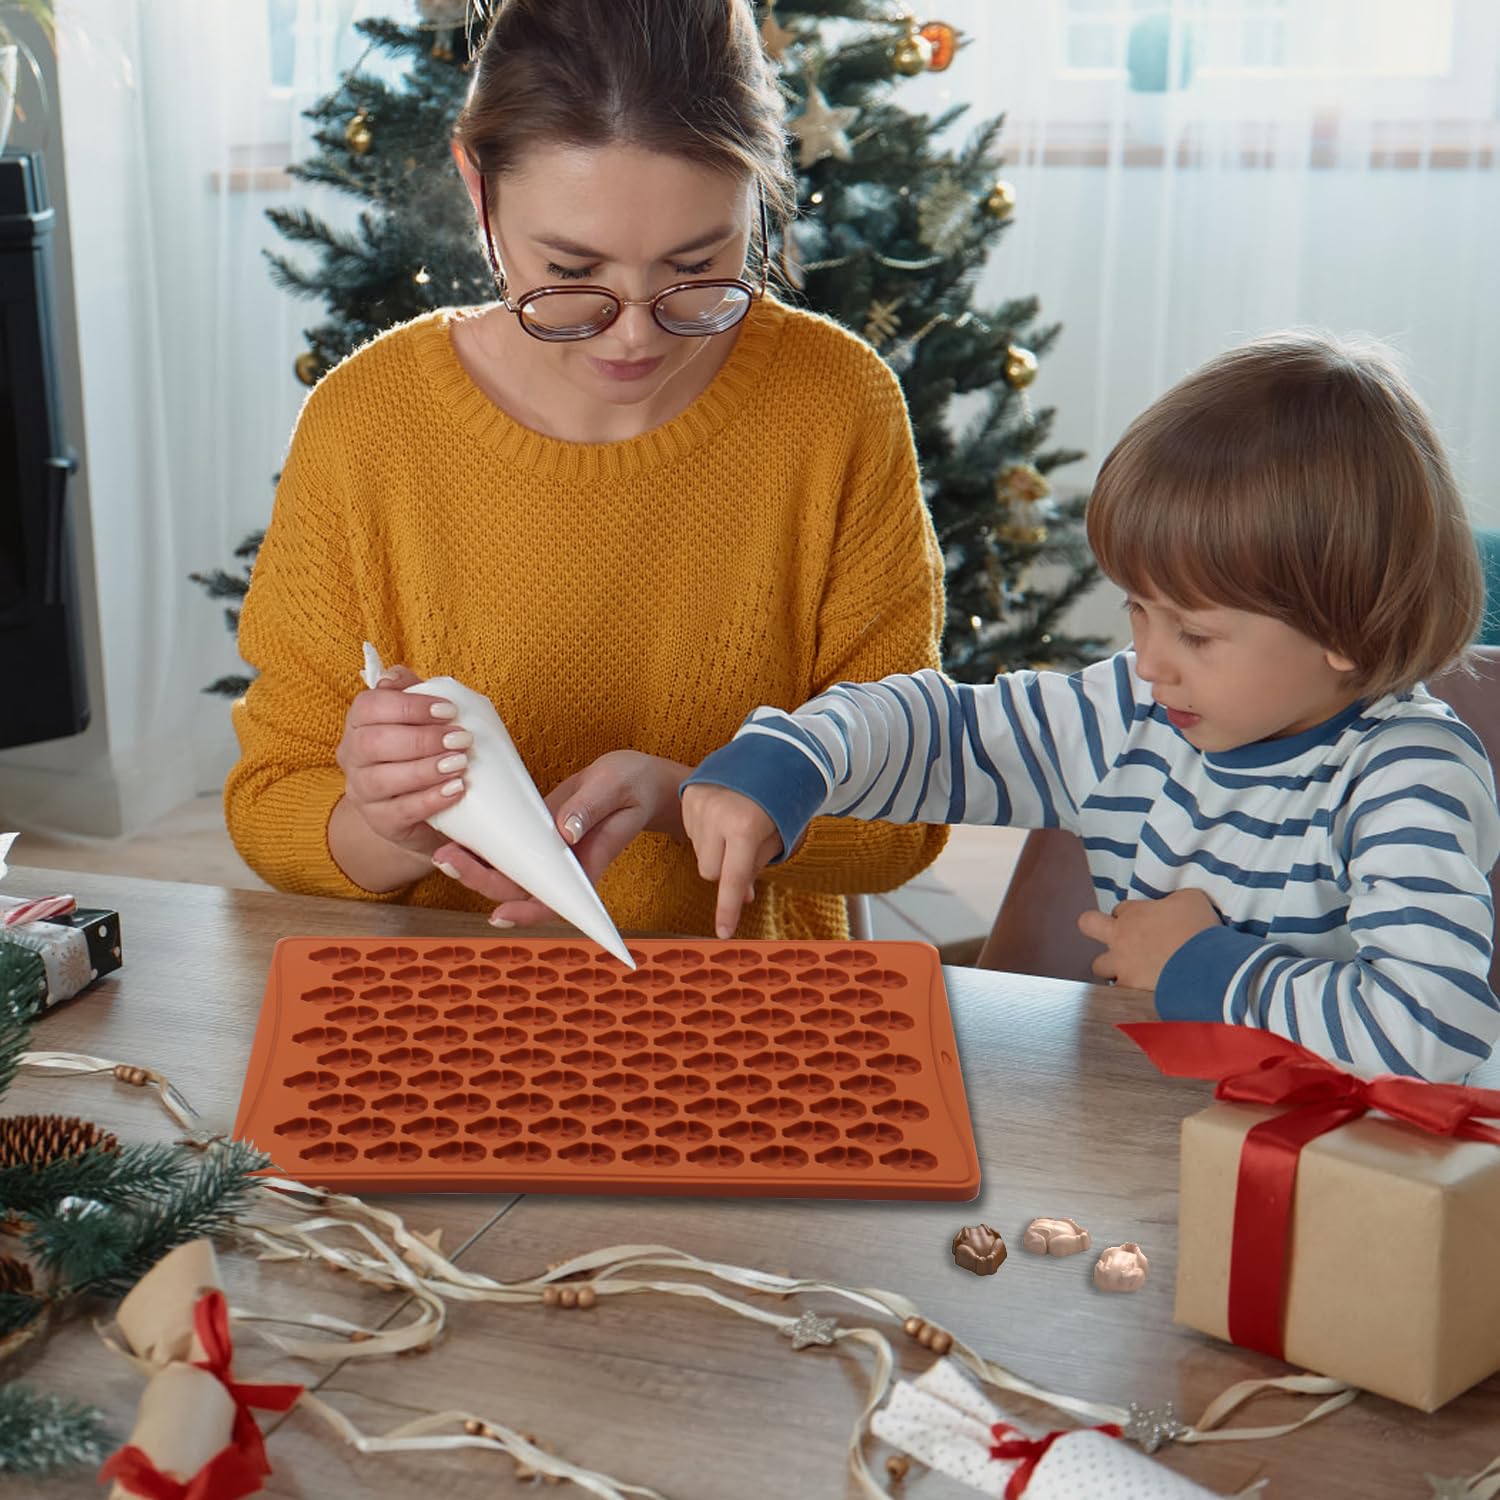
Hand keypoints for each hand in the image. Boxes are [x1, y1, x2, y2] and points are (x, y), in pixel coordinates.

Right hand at [335, 664, 468, 856]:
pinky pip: (399, 811)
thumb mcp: (421, 720)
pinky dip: (430, 799)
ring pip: (381, 779)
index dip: (408, 706)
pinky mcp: (379, 822)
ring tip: (460, 764)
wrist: (424, 808)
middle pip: (373, 743)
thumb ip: (411, 693)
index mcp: (359, 723)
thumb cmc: (423, 753)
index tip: (448, 710)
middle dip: (421, 739)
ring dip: (425, 769)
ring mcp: (361, 792)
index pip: (369, 706)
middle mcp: (352, 756)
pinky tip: (456, 790)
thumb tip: (395, 676)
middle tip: (460, 738)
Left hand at [432, 750, 690, 926]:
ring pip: (508, 871)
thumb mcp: (615, 788)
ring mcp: (548, 853)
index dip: (526, 913)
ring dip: (474, 866)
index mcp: (587, 863)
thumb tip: (564, 832)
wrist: (636, 780)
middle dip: (480, 879)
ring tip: (444, 851)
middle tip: (447, 860)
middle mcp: (563, 866)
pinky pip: (509, 849)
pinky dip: (484, 846)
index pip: (555, 900)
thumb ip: (590, 808)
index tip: (499, 916)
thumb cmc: (632, 785)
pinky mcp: (537, 835)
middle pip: (518, 887)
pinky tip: (459, 834)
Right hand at [680, 784, 782, 939]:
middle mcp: (717, 816)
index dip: (727, 909)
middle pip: (709, 872)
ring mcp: (698, 804)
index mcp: (744, 828)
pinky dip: (706, 832)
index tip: (723, 933)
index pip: (732, 879)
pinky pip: (691, 833)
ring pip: (699, 854)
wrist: (767, 755)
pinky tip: (721, 816)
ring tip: (733, 825)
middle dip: (725, 870)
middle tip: (743, 850)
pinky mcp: (688, 796)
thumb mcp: (775, 836)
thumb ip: (755, 867)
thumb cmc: (778, 800)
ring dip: (715, 850)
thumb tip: (741, 898)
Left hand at [1076, 888, 1220, 989]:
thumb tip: (1176, 904)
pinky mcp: (1129, 989)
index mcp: (1135, 913)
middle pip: (1089, 924)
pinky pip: (1117, 994)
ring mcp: (1121, 964)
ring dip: (1112, 968)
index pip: (1120, 909)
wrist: (1206, 967)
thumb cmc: (1200, 931)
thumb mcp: (1193, 900)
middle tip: (1115, 939)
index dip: (1130, 915)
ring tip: (1131, 974)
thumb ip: (1177, 898)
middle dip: (1095, 928)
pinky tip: (1138, 996)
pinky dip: (1126, 994)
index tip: (1144, 923)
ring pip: (1099, 966)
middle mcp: (1121, 936)